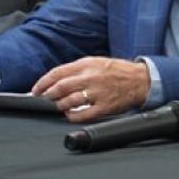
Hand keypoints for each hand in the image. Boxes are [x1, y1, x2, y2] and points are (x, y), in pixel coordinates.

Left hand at [32, 57, 149, 122]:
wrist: (141, 80)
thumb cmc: (117, 71)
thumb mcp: (97, 62)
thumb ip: (77, 69)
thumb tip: (56, 80)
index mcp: (88, 64)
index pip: (58, 73)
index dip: (43, 82)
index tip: (36, 90)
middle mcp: (91, 77)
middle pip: (60, 88)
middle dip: (48, 95)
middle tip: (45, 99)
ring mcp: (98, 93)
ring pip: (69, 101)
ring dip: (59, 105)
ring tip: (59, 106)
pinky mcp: (105, 107)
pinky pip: (82, 115)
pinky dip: (72, 116)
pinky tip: (70, 115)